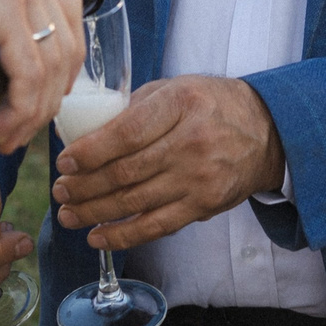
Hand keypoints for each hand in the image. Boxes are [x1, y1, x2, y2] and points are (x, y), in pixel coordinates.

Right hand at [0, 0, 85, 153]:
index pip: (64, 17)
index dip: (57, 63)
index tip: (35, 97)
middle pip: (67, 45)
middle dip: (50, 95)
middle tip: (20, 128)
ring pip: (53, 66)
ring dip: (35, 112)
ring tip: (8, 138)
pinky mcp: (4, 3)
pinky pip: (29, 70)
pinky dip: (22, 106)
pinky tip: (4, 127)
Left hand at [51, 75, 286, 249]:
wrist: (266, 130)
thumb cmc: (210, 104)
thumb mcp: (174, 89)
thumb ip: (133, 108)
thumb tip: (84, 133)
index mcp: (180, 104)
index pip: (126, 133)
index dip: (90, 152)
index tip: (64, 162)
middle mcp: (191, 142)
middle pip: (126, 172)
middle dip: (84, 186)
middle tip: (59, 191)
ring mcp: (199, 178)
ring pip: (136, 202)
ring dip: (95, 213)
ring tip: (68, 214)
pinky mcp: (204, 205)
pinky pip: (156, 226)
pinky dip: (123, 235)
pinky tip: (98, 236)